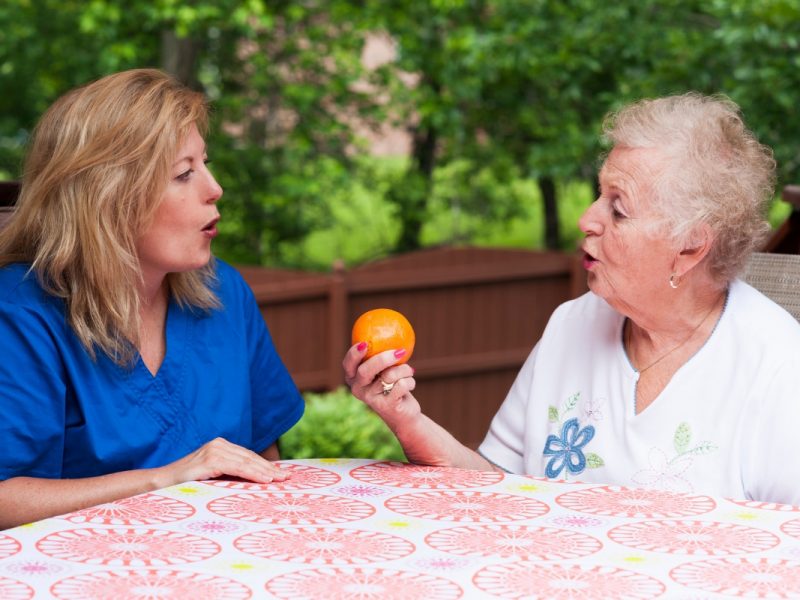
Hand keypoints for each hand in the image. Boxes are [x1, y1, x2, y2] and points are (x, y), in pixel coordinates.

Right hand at [154, 437, 288, 488]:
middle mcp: (218, 444)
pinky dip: (252, 473)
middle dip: (270, 468)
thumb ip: (228, 475)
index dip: (266, 465)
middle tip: (287, 478)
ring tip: (280, 479)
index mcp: (220, 447)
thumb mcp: (211, 477)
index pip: (248, 456)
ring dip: (265, 471)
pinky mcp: (209, 460)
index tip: (282, 474)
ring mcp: (213, 450)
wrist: (159, 483)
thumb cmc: (186, 484)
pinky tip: (264, 479)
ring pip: (246, 462)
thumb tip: (252, 484)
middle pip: (250, 457)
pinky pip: (236, 467)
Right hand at [343, 343, 417, 425]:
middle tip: (400, 351)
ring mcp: (371, 399)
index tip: (364, 344)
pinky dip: (410, 382)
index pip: (348, 364)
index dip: (353, 354)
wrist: (403, 414)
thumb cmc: (392, 385)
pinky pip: (401, 385)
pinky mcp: (386, 406)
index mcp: (354, 378)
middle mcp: (358, 389)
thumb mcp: (384, 370)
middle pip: (366, 370)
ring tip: (409, 372)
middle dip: (384, 358)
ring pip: (389, 375)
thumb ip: (381, 356)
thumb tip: (392, 331)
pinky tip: (410, 385)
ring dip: (405, 370)